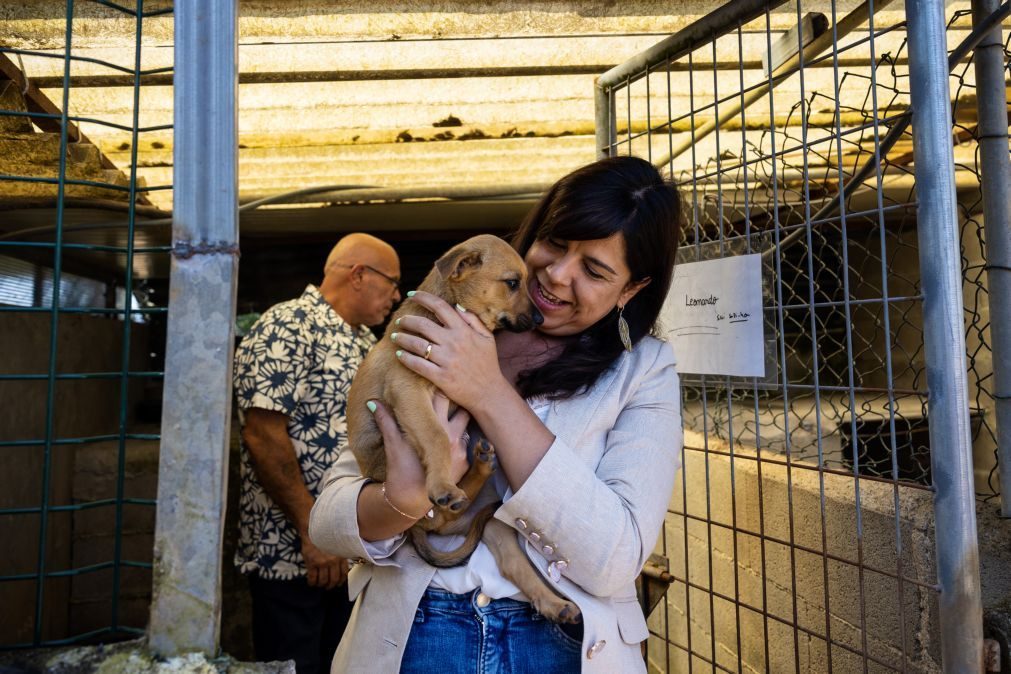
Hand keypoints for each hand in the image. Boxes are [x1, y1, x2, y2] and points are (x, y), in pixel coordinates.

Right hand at [301, 537, 348, 588]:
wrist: (312, 530)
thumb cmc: (324, 537)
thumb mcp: (337, 546)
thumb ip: (340, 556)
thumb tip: (342, 568)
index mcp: (341, 556)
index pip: (344, 574)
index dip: (341, 581)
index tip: (338, 584)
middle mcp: (333, 560)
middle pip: (334, 579)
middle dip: (331, 585)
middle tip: (328, 587)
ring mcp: (322, 562)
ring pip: (323, 580)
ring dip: (321, 585)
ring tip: (319, 584)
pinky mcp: (312, 563)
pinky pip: (312, 578)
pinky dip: (312, 583)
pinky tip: (311, 582)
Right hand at [370, 391, 470, 513]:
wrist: (413, 499)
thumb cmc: (401, 469)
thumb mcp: (393, 443)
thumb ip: (386, 421)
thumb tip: (373, 402)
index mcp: (433, 428)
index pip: (442, 397)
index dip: (439, 386)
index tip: (436, 380)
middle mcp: (450, 435)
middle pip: (459, 404)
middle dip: (454, 396)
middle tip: (448, 389)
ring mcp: (460, 448)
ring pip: (467, 419)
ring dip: (460, 413)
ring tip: (454, 408)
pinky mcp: (466, 460)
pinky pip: (467, 438)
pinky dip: (461, 433)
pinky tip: (455, 430)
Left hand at [393, 291, 507, 411]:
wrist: (489, 393)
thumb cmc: (487, 364)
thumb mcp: (487, 338)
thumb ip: (472, 320)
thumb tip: (457, 306)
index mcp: (464, 331)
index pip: (440, 307)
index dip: (423, 297)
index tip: (412, 295)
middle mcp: (453, 343)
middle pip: (423, 325)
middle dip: (407, 320)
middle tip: (400, 321)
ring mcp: (446, 360)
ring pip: (417, 344)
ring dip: (402, 338)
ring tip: (395, 336)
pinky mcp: (440, 377)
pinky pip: (417, 365)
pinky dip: (406, 358)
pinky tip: (399, 355)